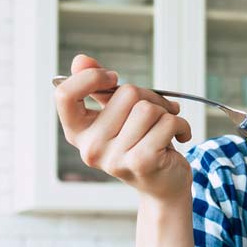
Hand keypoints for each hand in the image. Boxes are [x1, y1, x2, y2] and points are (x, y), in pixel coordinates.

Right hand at [53, 54, 193, 201]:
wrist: (163, 186)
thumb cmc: (141, 144)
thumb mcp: (117, 115)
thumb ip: (98, 87)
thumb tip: (80, 59)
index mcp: (78, 133)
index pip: (65, 95)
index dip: (91, 78)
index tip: (112, 78)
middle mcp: (90, 148)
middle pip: (125, 93)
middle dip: (149, 97)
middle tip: (156, 113)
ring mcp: (114, 158)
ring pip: (148, 108)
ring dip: (167, 112)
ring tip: (166, 128)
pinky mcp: (141, 162)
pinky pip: (166, 122)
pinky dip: (181, 125)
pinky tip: (179, 137)